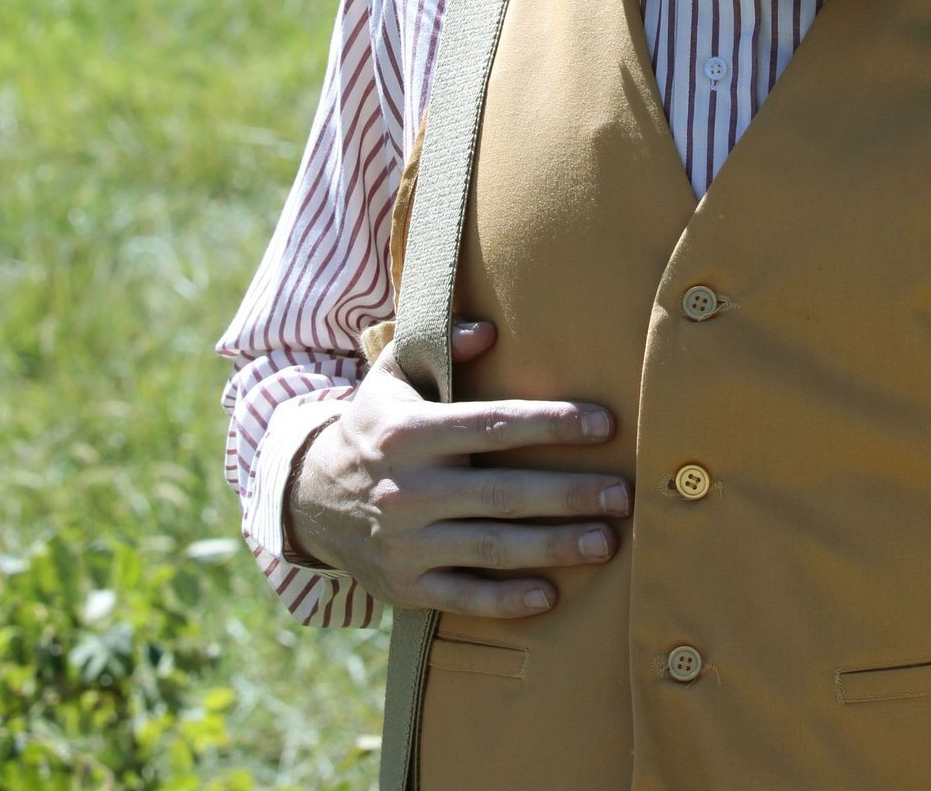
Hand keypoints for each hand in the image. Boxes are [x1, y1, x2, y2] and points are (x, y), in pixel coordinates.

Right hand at [285, 319, 630, 617]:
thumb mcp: (391, 376)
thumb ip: (440, 348)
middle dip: (568, 494)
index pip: (491, 425)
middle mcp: (407, 489)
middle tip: (622, 494)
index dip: (550, 424)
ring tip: (605, 541)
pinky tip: (549, 594)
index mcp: (408, 433)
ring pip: (491, 547)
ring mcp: (406, 542)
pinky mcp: (406, 585)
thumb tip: (489, 330)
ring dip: (553, 546)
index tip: (604, 424)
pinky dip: (506, 600)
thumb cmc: (372, 426)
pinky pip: (463, 596)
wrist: (309, 499)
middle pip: (503, 493)